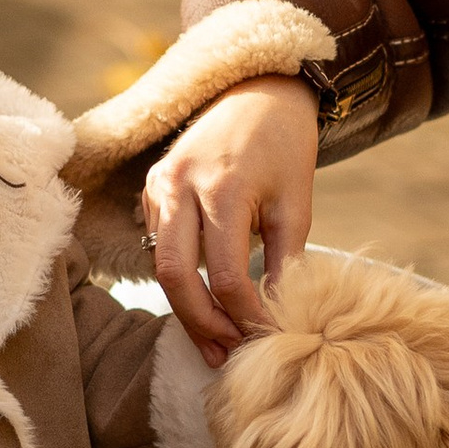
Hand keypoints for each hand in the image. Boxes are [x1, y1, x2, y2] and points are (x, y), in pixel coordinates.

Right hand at [145, 78, 319, 359]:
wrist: (257, 91)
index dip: (246, 317)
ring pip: (160, 265)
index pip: (227, 275)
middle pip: (175, 277)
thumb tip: (277, 319)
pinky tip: (204, 300)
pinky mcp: (151, 187)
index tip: (266, 341)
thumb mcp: (297, 204)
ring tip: (216, 340)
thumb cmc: (285, 146)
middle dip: (201, 324)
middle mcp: (180, 186)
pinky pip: (158, 244)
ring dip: (187, 307)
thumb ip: (285, 262)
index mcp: (224, 188)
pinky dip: (179, 277)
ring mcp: (159, 185)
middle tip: (225, 357)